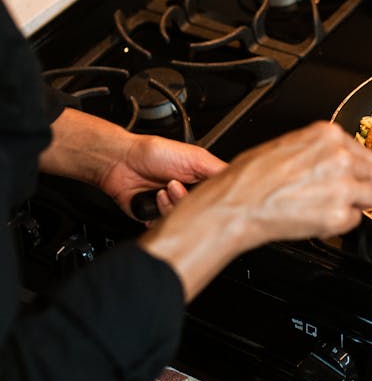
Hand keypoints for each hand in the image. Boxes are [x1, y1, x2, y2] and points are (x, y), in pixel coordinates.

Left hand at [39, 108, 225, 217]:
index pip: (218, 197)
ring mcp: (172, 207)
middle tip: (175, 186)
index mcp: (202, 180)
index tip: (204, 194)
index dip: (214, 199)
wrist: (121, 163)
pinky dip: (157, 217)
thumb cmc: (152, 153)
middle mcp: (188, 195)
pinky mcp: (156, 218)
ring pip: (182, 221)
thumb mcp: (195, 157)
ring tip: (161, 190)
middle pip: (201, 213)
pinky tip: (152, 201)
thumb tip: (241, 180)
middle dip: (186, 201)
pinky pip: (164, 227)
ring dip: (170, 206)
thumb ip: (219, 169)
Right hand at [140, 121, 371, 301]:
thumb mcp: (286, 145)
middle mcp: (340, 157)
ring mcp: (343, 187)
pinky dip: (339, 223)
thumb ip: (318, 150)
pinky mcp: (339, 216)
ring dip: (355, 205)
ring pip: (371, 198)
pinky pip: (353, 221)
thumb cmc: (251, 177)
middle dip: (364, 186)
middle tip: (347, 195)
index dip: (361, 167)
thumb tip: (339, 159)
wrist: (237, 205)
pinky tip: (316, 218)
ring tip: (326, 207)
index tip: (360, 175)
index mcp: (327, 136)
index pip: (364, 152)